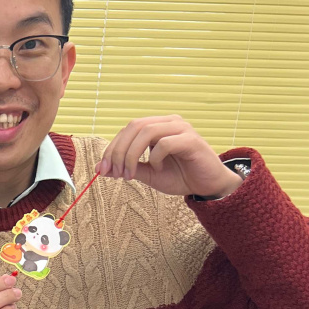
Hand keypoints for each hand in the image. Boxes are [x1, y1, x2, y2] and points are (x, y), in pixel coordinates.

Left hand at [97, 116, 243, 199]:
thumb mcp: (149, 174)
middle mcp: (168, 122)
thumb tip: (100, 169)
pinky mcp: (191, 140)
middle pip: (134, 126)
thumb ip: (128, 168)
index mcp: (157, 126)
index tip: (102, 170)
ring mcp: (181, 128)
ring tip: (130, 175)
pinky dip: (155, 158)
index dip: (111, 148)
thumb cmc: (180, 177)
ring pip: (147, 131)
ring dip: (132, 155)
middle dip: (118, 151)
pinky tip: (159, 169)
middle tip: (114, 173)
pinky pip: (164, 143)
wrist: (207, 186)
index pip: (127, 129)